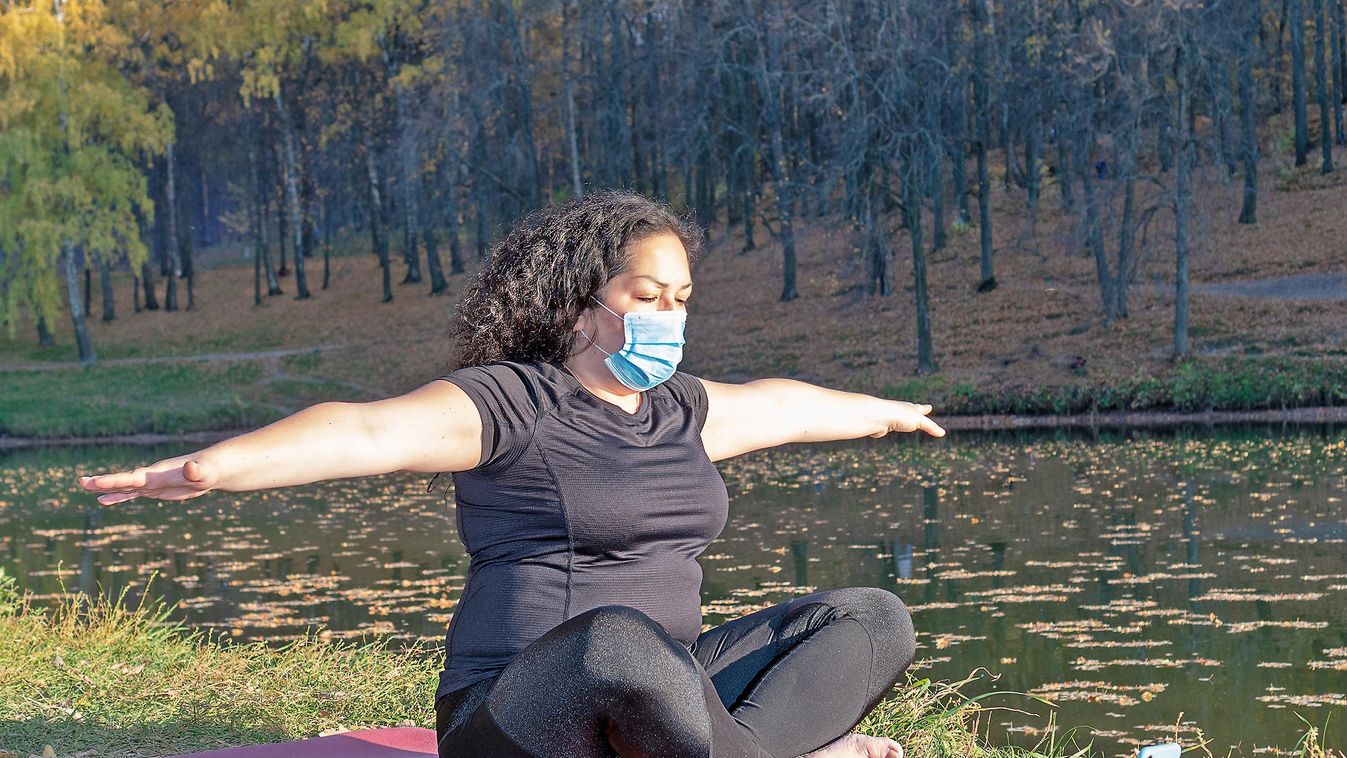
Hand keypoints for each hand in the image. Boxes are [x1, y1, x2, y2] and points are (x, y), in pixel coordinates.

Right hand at [78, 454, 219, 505]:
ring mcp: (151, 483)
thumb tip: (192, 467)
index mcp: (158, 473)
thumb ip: (197, 471)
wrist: (211, 468)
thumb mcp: (204, 473)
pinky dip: (118, 497)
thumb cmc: (209, 470)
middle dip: (103, 482)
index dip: (116, 480)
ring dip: (106, 488)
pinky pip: (132, 493)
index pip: (133, 477)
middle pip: (123, 480)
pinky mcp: (154, 489)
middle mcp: (150, 476)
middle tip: (81, 482)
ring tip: (86, 487)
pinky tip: (104, 501)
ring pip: (124, 486)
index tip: (96, 481)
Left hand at [870, 401, 944, 438]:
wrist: (877, 416)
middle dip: (914, 411)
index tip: (929, 406)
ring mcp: (891, 417)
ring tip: (903, 420)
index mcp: (910, 408)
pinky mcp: (882, 425)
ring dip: (902, 419)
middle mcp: (900, 411)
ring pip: (898, 418)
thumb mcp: (919, 421)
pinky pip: (888, 426)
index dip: (925, 409)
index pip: (920, 408)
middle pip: (909, 411)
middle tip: (919, 409)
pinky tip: (888, 428)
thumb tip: (943, 433)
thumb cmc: (899, 415)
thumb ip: (930, 427)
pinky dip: (890, 426)